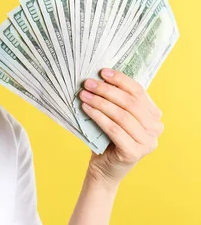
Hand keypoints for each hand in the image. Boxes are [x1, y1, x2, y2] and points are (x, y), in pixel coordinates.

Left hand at [79, 69, 163, 187]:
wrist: (104, 167)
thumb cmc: (108, 137)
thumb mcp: (115, 115)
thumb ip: (115, 99)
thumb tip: (99, 76)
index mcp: (154, 115)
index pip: (138, 91)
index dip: (120, 80)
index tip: (102, 72)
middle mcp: (156, 128)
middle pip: (130, 102)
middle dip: (107, 90)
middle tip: (88, 83)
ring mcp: (148, 142)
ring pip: (122, 115)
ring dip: (100, 102)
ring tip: (84, 95)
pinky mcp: (135, 153)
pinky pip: (114, 130)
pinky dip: (99, 117)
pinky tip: (86, 109)